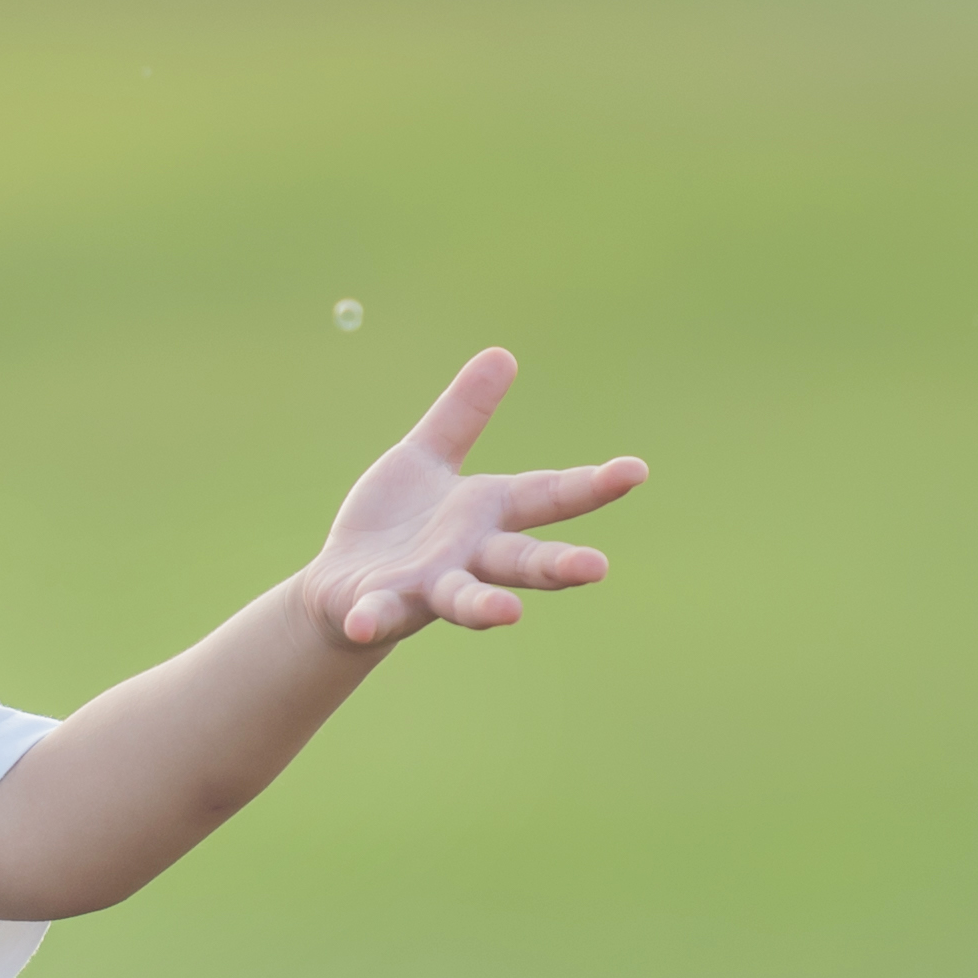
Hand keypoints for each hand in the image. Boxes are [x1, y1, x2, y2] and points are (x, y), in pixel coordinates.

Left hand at [302, 346, 645, 648]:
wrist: (341, 586)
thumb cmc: (396, 523)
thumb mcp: (426, 457)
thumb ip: (462, 415)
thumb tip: (502, 354)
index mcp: (487, 514)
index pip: (548, 496)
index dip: (593, 485)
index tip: (636, 470)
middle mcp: (469, 556)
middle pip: (521, 561)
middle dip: (558, 565)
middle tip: (597, 567)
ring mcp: (427, 586)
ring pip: (463, 598)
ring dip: (484, 607)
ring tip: (508, 614)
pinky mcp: (379, 607)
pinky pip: (377, 615)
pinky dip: (370, 619)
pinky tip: (359, 624)